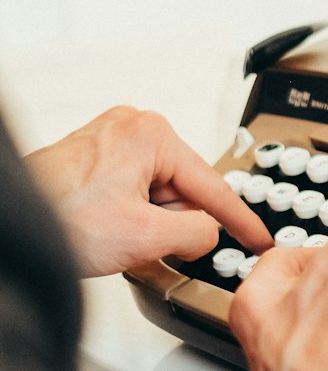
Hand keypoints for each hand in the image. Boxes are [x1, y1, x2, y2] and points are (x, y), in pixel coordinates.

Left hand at [25, 105, 272, 277]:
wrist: (11, 223)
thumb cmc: (57, 218)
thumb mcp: (145, 236)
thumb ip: (196, 233)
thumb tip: (208, 234)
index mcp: (152, 134)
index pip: (213, 185)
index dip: (241, 221)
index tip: (260, 239)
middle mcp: (133, 128)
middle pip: (183, 190)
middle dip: (173, 223)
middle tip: (144, 243)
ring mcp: (112, 140)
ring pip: (158, 195)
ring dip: (148, 223)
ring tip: (114, 236)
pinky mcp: (95, 158)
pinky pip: (135, 192)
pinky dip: (131, 218)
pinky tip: (108, 232)